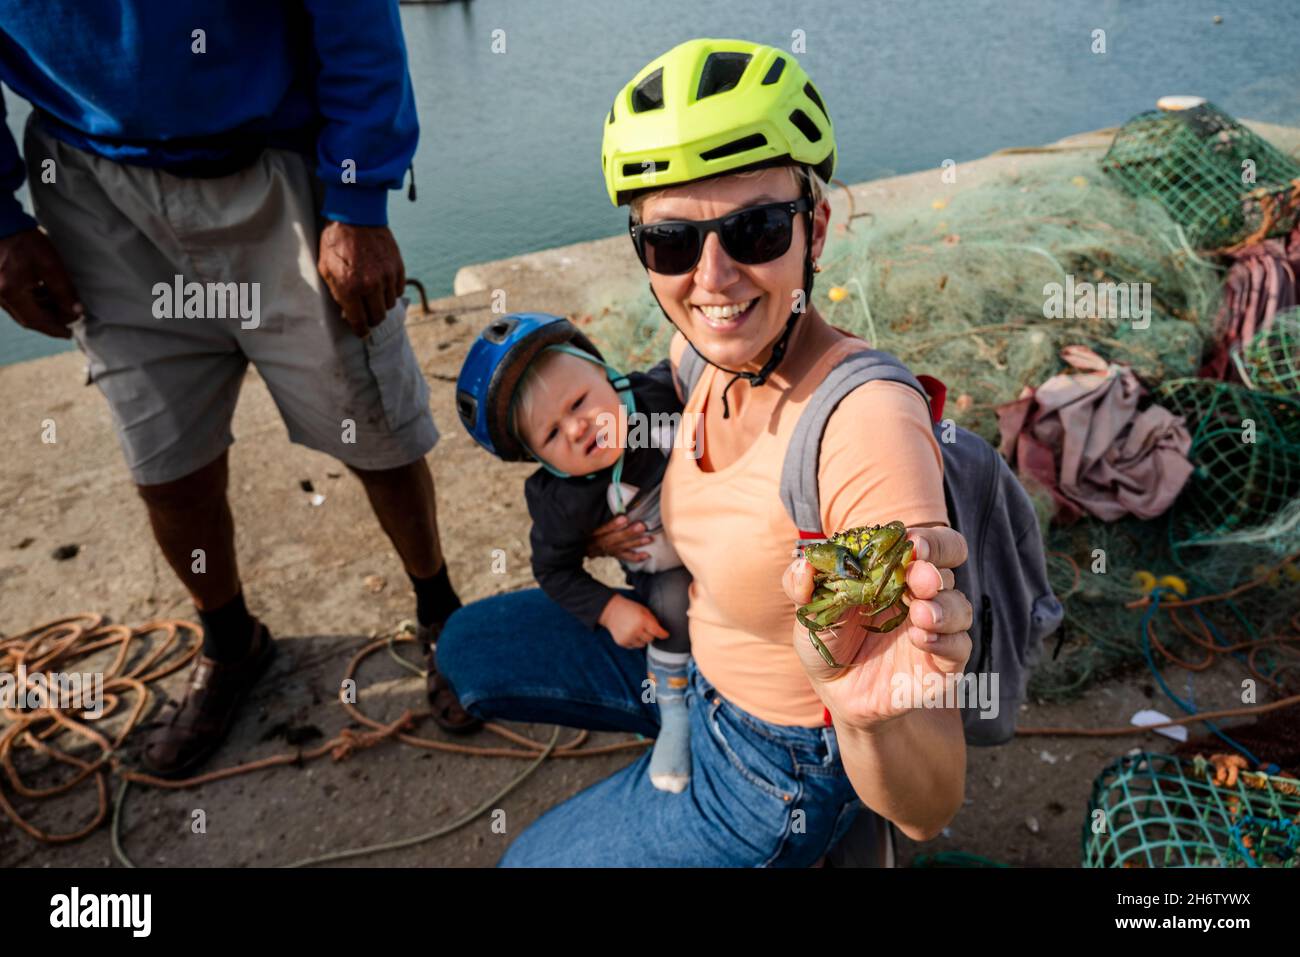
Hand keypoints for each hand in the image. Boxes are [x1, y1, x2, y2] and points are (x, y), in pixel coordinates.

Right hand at [0, 228, 82, 338]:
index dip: (54, 329)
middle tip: (69, 318)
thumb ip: (64, 291)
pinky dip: (33, 301)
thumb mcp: (50, 265)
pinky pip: (17, 300)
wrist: (2, 223)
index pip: (35, 321)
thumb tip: (76, 311)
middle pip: (28, 318)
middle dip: (50, 321)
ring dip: (43, 311)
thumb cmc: (25, 241)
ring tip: (62, 306)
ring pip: (23, 310)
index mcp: (11, 293)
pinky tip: (47, 295)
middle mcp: (0, 296)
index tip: (69, 334)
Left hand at [317, 221, 404, 336]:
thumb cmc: (335, 244)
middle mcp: (371, 285)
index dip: (361, 331)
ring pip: (390, 305)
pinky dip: (391, 291)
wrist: (355, 217)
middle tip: (366, 315)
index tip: (362, 332)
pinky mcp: (398, 267)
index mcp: (350, 288)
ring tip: (372, 295)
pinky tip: (381, 284)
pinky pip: (398, 290)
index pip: (360, 322)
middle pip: (378, 317)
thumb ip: (337, 294)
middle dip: (371, 319)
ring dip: (381, 304)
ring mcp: (387, 276)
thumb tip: (348, 314)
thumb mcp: (326, 270)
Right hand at [586, 514, 651, 561]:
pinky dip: (637, 557)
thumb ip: (608, 521)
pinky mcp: (617, 556)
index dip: (614, 524)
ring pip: (623, 547)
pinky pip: (627, 557)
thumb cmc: (595, 534)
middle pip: (616, 538)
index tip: (624, 518)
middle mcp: (603, 543)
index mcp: (597, 533)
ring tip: (648, 538)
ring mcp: (611, 550)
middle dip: (629, 533)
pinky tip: (647, 554)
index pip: (604, 529)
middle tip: (641, 526)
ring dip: (636, 543)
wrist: (588, 549)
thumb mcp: (596, 526)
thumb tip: (622, 512)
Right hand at [598, 594, 667, 649]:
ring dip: (643, 639)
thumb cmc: (629, 608)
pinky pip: (634, 646)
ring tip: (637, 630)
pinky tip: (630, 633)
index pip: (657, 632)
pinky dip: (635, 641)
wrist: (611, 611)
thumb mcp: (643, 610)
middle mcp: (635, 630)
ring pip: (643, 644)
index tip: (666, 635)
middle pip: (650, 639)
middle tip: (646, 628)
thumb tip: (660, 631)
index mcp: (642, 620)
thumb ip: (652, 620)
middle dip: (651, 634)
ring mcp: (628, 638)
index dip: (663, 634)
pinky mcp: (622, 643)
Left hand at [782, 525, 972, 734]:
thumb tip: (804, 564)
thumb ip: (800, 585)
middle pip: (952, 564)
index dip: (925, 540)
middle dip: (938, 564)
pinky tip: (920, 639)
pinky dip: (945, 641)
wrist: (837, 691)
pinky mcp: (942, 662)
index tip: (912, 543)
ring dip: (944, 606)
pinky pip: (959, 647)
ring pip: (960, 606)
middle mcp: (921, 592)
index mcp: (895, 570)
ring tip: (919, 614)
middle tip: (921, 576)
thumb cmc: (828, 639)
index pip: (925, 543)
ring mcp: (936, 626)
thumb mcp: (809, 611)